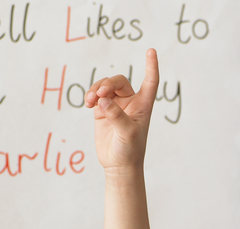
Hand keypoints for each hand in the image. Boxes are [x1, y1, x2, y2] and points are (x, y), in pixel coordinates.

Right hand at [85, 48, 159, 173]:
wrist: (118, 165)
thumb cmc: (130, 150)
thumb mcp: (127, 133)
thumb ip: (116, 115)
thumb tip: (102, 100)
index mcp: (143, 106)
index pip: (150, 82)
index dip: (151, 66)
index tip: (151, 51)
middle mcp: (130, 103)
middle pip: (118, 81)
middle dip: (108, 84)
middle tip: (100, 94)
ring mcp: (115, 106)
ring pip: (105, 87)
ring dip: (96, 90)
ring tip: (91, 101)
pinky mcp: (102, 111)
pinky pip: (95, 96)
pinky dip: (91, 96)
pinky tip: (88, 103)